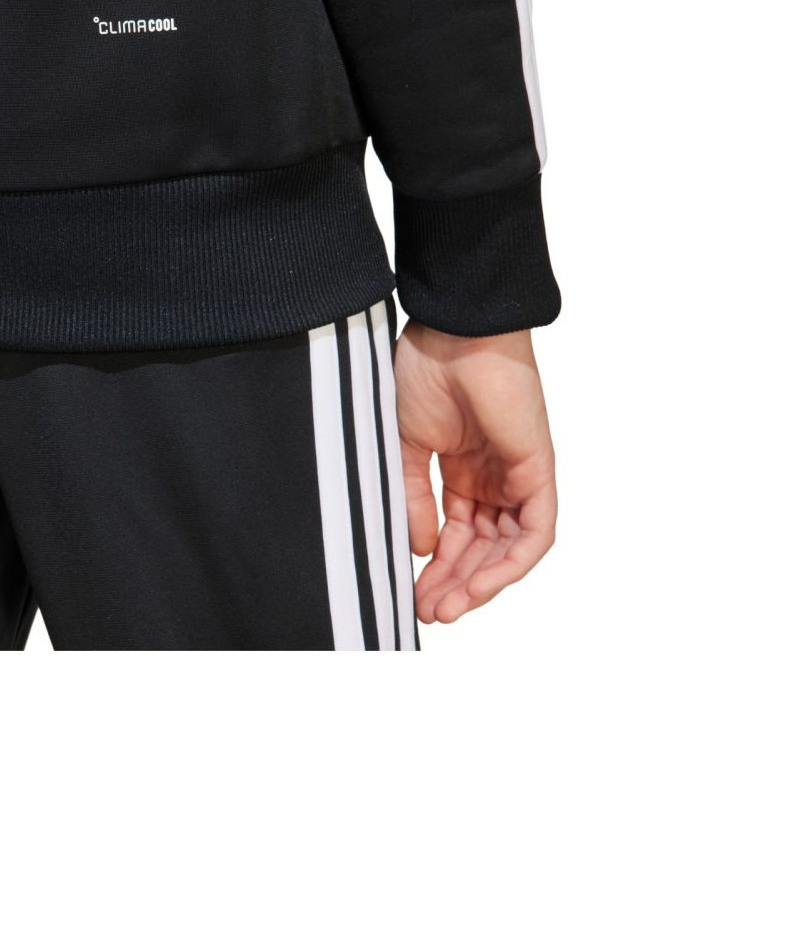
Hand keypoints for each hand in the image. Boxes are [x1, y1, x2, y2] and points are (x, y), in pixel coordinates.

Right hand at [394, 321, 556, 623]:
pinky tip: (481, 586)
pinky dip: (512, 563)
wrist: (453, 334)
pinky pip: (536, 532)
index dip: (436, 567)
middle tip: (429, 611)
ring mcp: (518, 475)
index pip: (456, 533)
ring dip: (481, 582)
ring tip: (448, 607)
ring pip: (509, 548)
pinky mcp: (538, 471)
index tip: (410, 592)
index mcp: (464, 468)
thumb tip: (420, 547)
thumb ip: (414, 497)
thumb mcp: (407, 446)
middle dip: (456, 583)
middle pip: (482, 547)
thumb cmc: (426, 371)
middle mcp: (494, 476)